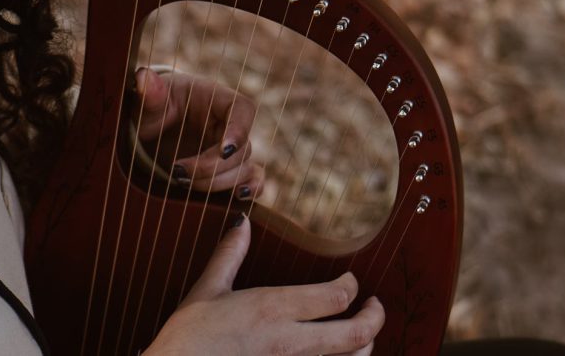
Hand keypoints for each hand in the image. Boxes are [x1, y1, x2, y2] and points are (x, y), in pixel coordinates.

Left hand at [134, 68, 263, 199]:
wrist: (151, 129)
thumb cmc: (154, 108)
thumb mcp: (149, 102)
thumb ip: (149, 94)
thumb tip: (144, 78)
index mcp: (216, 99)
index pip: (243, 110)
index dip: (239, 131)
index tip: (222, 150)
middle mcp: (230, 125)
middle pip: (242, 149)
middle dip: (212, 167)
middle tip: (178, 173)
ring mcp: (232, 150)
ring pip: (244, 170)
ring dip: (218, 183)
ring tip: (183, 184)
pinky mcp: (229, 170)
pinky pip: (252, 180)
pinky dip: (250, 190)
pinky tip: (236, 198)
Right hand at [144, 216, 384, 355]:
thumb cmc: (189, 337)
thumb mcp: (207, 290)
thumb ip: (229, 254)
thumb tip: (241, 221)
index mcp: (273, 309)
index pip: (336, 296)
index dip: (352, 285)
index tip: (352, 280)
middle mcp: (290, 341)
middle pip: (355, 334)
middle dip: (375, 317)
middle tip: (376, 306)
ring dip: (365, 347)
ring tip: (363, 334)